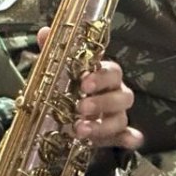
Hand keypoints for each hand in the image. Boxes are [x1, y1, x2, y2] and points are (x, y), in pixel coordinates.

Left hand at [36, 26, 142, 150]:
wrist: (65, 115)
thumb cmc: (67, 88)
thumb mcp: (58, 71)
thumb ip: (54, 53)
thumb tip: (45, 32)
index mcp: (104, 75)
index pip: (112, 71)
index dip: (100, 76)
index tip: (83, 82)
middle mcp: (116, 94)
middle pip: (122, 95)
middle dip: (102, 102)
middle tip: (80, 108)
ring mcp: (117, 115)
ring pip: (121, 119)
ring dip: (103, 125)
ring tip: (80, 130)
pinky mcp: (115, 136)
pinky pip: (128, 137)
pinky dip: (129, 139)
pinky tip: (128, 142)